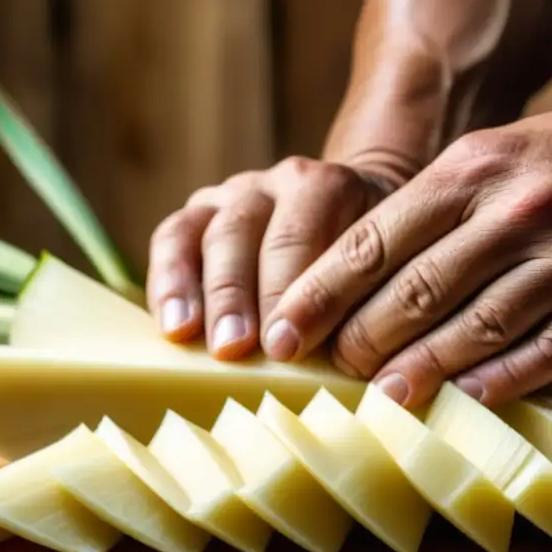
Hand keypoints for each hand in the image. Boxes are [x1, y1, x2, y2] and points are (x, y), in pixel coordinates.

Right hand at [145, 156, 401, 357]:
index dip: (291, 291)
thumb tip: (361, 369)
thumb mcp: (384, 275)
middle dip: (239, 294)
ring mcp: (239, 193)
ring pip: (211, 233)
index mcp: (332, 188)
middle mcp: (282, 182)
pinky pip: (173, 238)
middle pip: (249, 230)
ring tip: (192, 339)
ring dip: (202, 292)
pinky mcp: (201, 212)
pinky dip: (167, 281)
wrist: (360, 218)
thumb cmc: (374, 269)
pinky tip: (171, 326)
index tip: (286, 347)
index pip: (304, 234)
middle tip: (234, 348)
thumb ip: (369, 307)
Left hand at [261, 84, 551, 406]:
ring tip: (382, 400)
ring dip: (421, 368)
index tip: (280, 336)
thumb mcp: (508, 156)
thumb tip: (365, 280)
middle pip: (415, 288)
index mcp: (475, 169)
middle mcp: (516, 208)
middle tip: (329, 375)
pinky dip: (504, 378)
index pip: (374, 239)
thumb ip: (442, 210)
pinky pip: (551, 347)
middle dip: (360, 339)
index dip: (319, 294)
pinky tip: (468, 401)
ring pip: (476, 323)